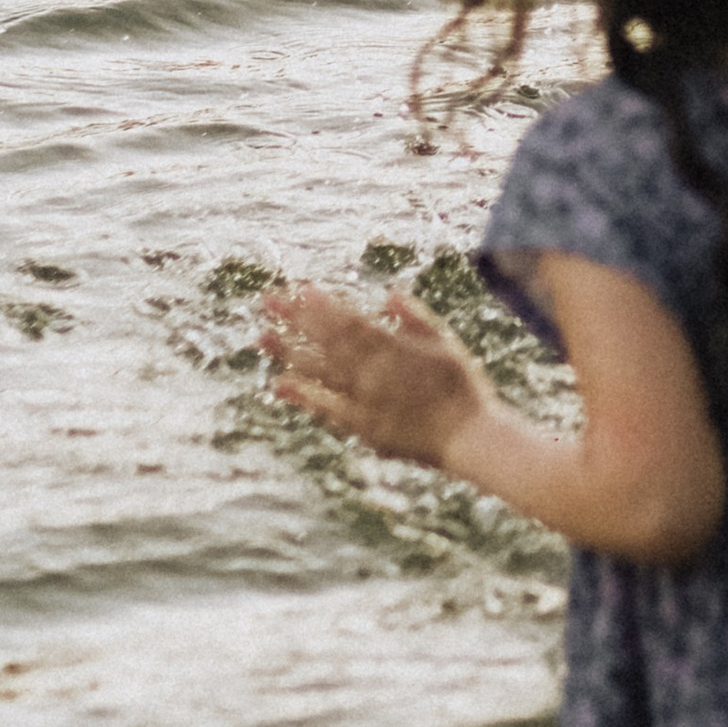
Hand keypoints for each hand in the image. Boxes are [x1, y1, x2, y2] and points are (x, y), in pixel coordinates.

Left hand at [261, 282, 493, 470]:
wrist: (466, 436)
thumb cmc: (462, 387)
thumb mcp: (446, 344)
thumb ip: (416, 319)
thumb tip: (389, 293)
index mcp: (394, 351)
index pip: (350, 322)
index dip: (323, 306)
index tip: (300, 289)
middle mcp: (372, 375)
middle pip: (327, 342)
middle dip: (296, 320)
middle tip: (268, 300)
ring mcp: (363, 402)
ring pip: (320, 373)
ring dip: (289, 353)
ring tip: (261, 337)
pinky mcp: (361, 426)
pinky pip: (326, 408)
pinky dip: (302, 396)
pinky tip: (280, 384)